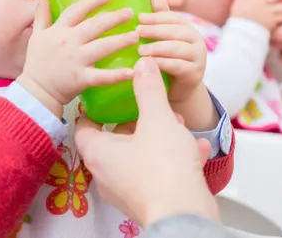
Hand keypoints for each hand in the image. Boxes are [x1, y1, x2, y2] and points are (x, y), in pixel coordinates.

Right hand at [17, 0, 139, 116]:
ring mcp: (76, 60)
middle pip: (95, 25)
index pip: (77, 10)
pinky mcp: (82, 78)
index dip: (93, 1)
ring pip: (102, 47)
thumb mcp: (37, 35)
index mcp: (59, 30)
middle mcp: (69, 42)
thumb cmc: (37, 63)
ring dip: (120, 40)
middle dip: (114, 18)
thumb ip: (41, 15)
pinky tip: (132, 72)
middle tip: (130, 13)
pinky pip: (102, 76)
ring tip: (135, 36)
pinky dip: (117, 75)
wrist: (35, 91)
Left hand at [74, 57, 217, 227]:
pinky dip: (174, 159)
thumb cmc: (163, 168)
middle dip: (137, 121)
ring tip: (179, 126)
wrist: (185, 215)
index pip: (84, 127)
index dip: (94, 109)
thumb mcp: (157, 119)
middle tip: (151, 106)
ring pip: (140, 156)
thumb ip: (149, 90)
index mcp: (99, 154)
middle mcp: (107, 175)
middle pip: (115, 140)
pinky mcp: (149, 200)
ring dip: (159, 138)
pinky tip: (198, 149)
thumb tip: (143, 66)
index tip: (107, 96)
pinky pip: (157, 173)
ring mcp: (127, 190)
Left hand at [136, 0, 204, 96]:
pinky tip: (149, 64)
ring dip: (157, 48)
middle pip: (176, 32)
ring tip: (140, 50)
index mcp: (188, 29)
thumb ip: (162, 20)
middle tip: (137, 32)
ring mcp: (198, 58)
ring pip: (176, 48)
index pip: (174, 18)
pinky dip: (162, 63)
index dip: (157, 17)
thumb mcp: (165, 39)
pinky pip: (177, 66)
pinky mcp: (195, 73)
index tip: (139, 18)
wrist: (179, 90)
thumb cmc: (169, 60)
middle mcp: (197, 41)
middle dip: (155, 30)